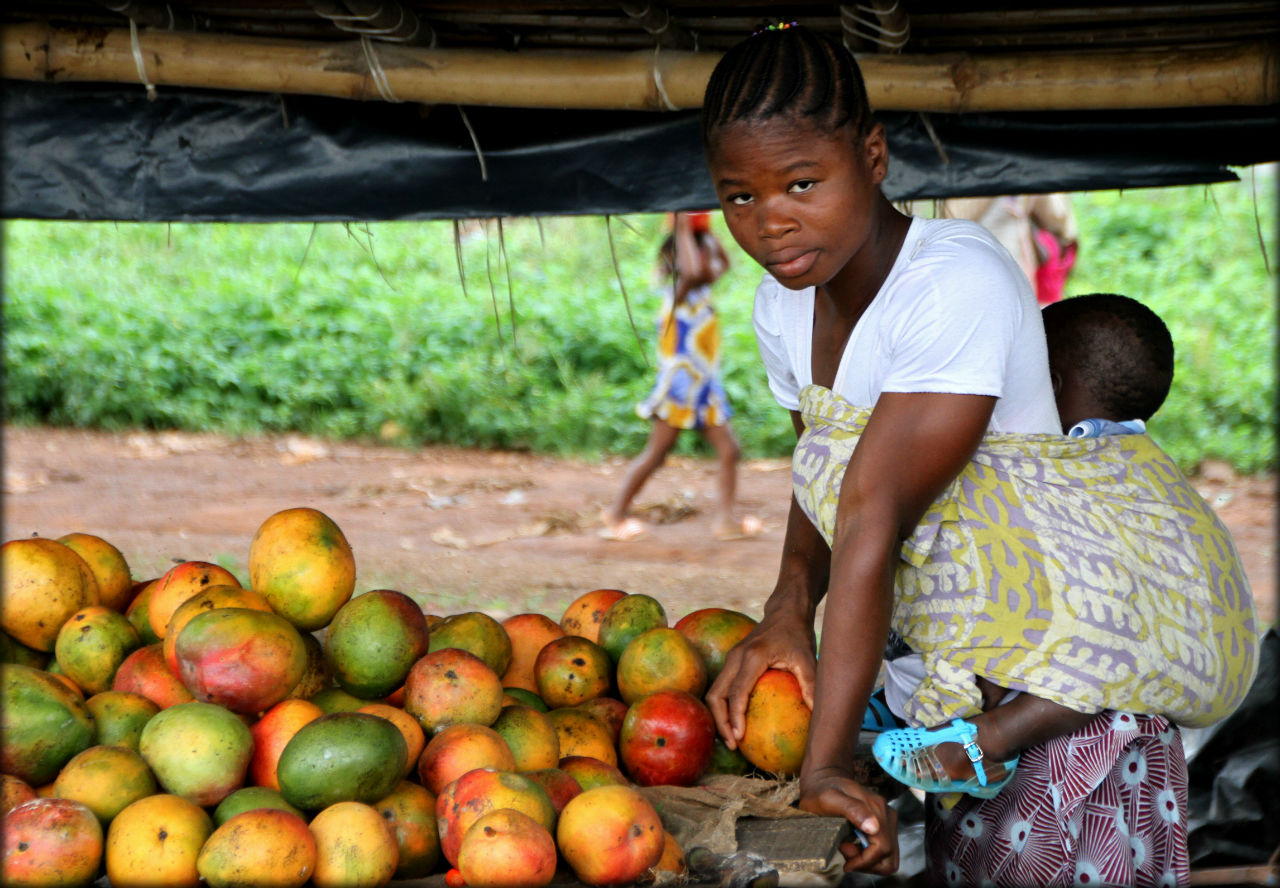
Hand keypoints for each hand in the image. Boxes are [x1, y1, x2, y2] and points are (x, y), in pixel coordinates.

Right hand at [704, 607, 815, 748]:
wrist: (785, 610)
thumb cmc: (797, 634)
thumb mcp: (808, 658)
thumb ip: (810, 685)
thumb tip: (817, 715)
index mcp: (752, 657)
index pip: (737, 692)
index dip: (735, 717)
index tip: (740, 738)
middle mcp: (736, 657)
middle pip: (716, 694)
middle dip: (720, 722)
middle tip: (733, 744)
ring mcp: (731, 658)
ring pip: (714, 692)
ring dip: (718, 716)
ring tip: (732, 738)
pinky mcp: (732, 661)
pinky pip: (722, 687)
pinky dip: (724, 707)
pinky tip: (736, 722)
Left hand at [799, 767, 897, 874]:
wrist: (825, 778)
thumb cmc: (822, 790)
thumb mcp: (829, 798)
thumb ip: (852, 810)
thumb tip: (873, 827)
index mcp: (876, 808)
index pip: (882, 848)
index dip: (864, 861)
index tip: (846, 861)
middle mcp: (887, 813)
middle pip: (889, 856)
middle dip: (868, 863)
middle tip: (846, 851)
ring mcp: (887, 819)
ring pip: (889, 856)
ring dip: (869, 861)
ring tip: (849, 848)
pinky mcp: (883, 824)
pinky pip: (884, 850)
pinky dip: (870, 856)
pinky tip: (853, 845)